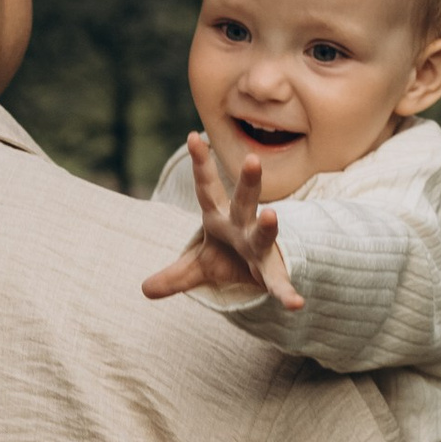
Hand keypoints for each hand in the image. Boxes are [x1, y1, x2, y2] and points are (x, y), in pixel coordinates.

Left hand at [141, 131, 304, 310]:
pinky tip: (296, 304)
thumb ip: (175, 274)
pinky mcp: (272, 271)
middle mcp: (243, 226)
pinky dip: (286, 292)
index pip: (208, 189)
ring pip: (265, 232)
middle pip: (245, 201)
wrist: (262, 274)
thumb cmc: (230, 258)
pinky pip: (279, 283)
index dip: (202, 165)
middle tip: (252, 159)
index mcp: (221, 218)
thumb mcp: (199, 266)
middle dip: (249, 182)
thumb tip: (144, 289)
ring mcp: (260, 246)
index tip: (193, 136)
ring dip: (268, 225)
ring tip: (273, 215)